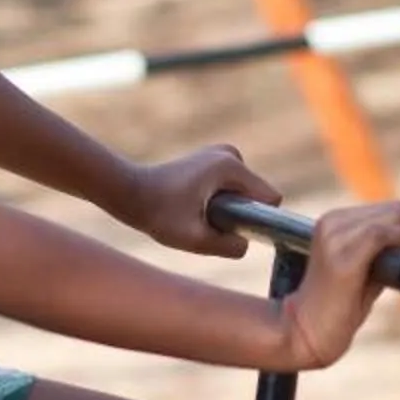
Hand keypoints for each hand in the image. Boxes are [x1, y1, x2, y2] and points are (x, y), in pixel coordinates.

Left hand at [122, 145, 280, 257]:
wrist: (129, 192)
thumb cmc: (158, 213)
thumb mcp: (194, 239)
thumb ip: (228, 246)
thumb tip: (246, 244)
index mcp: (231, 166)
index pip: (270, 199)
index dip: (257, 220)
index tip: (229, 229)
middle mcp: (230, 154)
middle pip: (256, 197)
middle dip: (239, 215)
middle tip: (205, 222)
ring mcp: (222, 154)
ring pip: (245, 195)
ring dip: (228, 210)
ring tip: (196, 213)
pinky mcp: (214, 160)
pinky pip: (233, 189)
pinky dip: (220, 203)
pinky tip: (194, 206)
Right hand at [275, 200, 399, 370]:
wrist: (304, 334)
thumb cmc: (337, 308)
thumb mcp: (363, 272)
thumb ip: (384, 255)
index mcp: (333, 221)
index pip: (388, 210)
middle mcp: (332, 222)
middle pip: (396, 211)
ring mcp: (335, 237)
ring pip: (394, 218)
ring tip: (396, 273)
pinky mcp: (342, 257)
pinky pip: (382, 235)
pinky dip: (398, 248)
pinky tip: (395, 272)